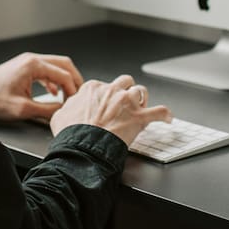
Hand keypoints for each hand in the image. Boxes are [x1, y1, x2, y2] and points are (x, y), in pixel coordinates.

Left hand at [0, 52, 84, 122]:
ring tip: (68, 96)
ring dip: (64, 80)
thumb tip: (63, 111)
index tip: (75, 103)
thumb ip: (47, 109)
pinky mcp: (22, 68)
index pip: (64, 74)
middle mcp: (31, 59)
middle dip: (74, 80)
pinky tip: (53, 93)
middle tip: (79, 95)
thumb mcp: (23, 109)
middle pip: (63, 64)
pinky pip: (45, 70)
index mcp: (33, 65)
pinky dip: (53, 80)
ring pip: (55, 66)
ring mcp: (26, 62)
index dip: (74, 89)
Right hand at [49, 75, 171, 145]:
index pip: (103, 85)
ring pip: (141, 91)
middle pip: (124, 81)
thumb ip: (69, 107)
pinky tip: (167, 118)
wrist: (82, 147)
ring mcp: (127, 103)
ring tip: (142, 106)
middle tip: (124, 101)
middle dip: (125, 90)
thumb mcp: (61, 115)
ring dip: (142, 99)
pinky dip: (165, 115)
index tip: (105, 103)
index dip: (105, 95)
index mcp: (93, 88)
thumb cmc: (71, 133)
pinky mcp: (139, 118)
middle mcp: (112, 91)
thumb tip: (70, 108)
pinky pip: (160, 112)